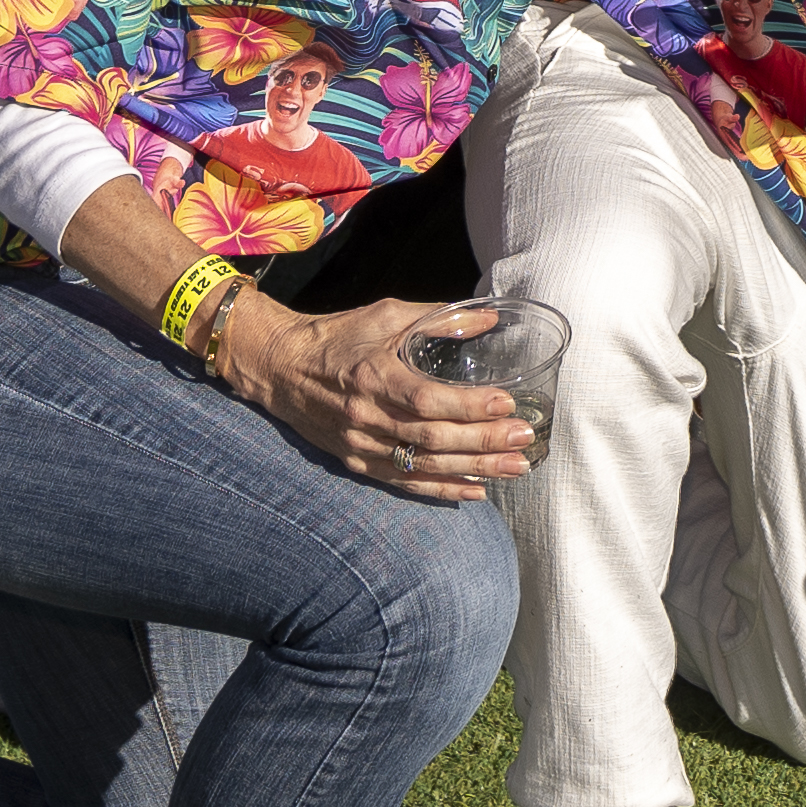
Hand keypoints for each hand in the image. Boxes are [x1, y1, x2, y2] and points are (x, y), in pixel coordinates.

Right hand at [226, 295, 535, 501]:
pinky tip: (476, 491)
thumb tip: (490, 319)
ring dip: (473, 470)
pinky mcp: (356, 462)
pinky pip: (403, 483)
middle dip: (483, 442)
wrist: (280, 367)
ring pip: (423, 466)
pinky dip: (441, 490)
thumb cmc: (338, 336)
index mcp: (374, 376)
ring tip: (514, 468)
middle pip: (432, 439)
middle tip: (524, 439)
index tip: (507, 405)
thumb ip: (439, 317)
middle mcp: (366, 416)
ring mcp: (360, 445)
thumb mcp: (386, 315)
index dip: (469, 406)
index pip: (427, 399)